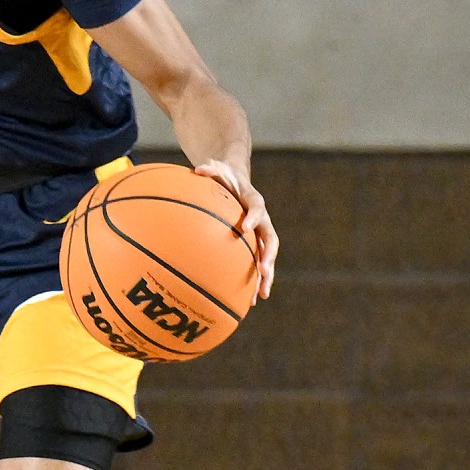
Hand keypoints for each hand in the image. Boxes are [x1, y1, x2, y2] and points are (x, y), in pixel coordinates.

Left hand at [194, 159, 277, 299]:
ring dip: (265, 276)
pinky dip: (254, 281)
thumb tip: (199, 168)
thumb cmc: (225, 177)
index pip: (257, 208)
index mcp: (254, 201)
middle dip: (268, 256)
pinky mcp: (254, 246)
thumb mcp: (218, 170)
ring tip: (261, 295)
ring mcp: (259, 236)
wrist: (237, 183)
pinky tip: (248, 301)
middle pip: (270, 240)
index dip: (254, 218)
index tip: (246, 227)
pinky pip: (256, 265)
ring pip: (267, 258)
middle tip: (264, 269)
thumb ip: (211, 170)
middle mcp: (261, 221)